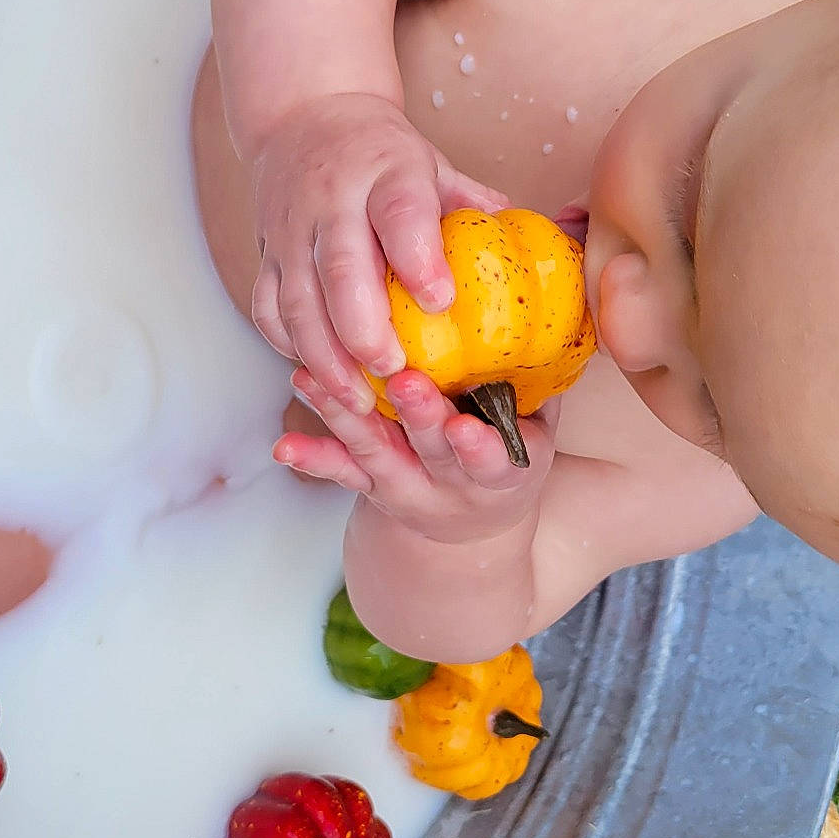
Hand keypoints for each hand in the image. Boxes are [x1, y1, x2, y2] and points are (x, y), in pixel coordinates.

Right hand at [249, 92, 503, 409]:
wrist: (307, 115)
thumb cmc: (383, 155)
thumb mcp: (434, 164)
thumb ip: (475, 208)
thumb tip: (545, 251)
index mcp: (386, 170)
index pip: (400, 212)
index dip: (418, 258)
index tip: (440, 302)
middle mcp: (332, 197)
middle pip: (341, 267)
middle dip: (364, 328)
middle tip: (394, 371)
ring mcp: (291, 227)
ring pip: (298, 299)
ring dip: (325, 355)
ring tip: (357, 397)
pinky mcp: (265, 252)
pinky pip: (267, 308)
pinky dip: (290, 347)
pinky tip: (320, 375)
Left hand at [274, 367, 553, 544]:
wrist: (471, 532)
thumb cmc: (507, 454)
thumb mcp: (537, 431)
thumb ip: (541, 383)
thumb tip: (555, 305)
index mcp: (503, 473)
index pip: (495, 462)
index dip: (480, 449)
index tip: (465, 428)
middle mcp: (452, 485)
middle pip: (433, 451)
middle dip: (419, 417)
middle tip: (402, 383)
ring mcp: (406, 488)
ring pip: (376, 453)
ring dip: (345, 418)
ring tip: (314, 381)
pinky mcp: (372, 487)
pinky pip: (341, 473)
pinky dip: (314, 458)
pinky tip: (283, 444)